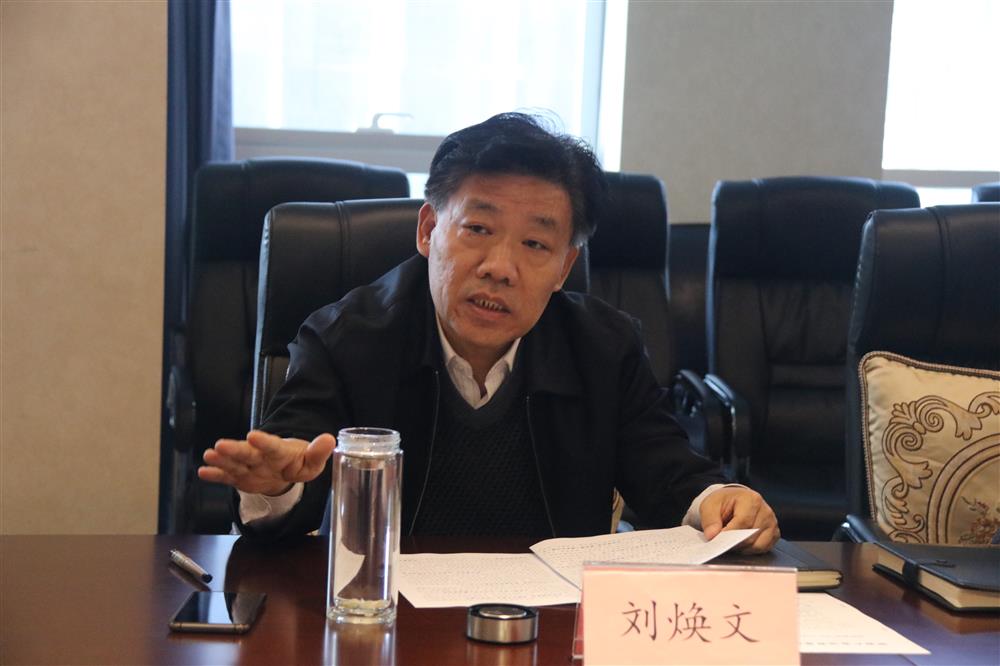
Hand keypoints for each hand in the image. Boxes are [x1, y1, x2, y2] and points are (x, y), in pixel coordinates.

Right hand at [198, 430, 334, 495]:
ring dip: (222, 460)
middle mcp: (261, 457)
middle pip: (248, 453)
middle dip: (235, 450)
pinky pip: (227, 477)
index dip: (264, 441)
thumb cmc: (298, 462)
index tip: (253, 435)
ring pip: (234, 463)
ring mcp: (249, 466)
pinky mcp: (240, 477)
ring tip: (208, 455)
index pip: (272, 446)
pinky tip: (203, 472)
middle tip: (220, 445)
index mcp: (280, 452)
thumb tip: (329, 439)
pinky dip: (216, 475)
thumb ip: (318, 452)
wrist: (284, 469)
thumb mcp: (312, 462)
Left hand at [700, 486, 779, 553]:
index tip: (717, 540)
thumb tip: (712, 536)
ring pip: (757, 546)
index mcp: (751, 499)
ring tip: (731, 540)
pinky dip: (750, 549)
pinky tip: (741, 542)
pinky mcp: (774, 533)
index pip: (742, 523)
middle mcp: (766, 511)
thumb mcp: (710, 505)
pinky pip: (763, 549)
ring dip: (742, 548)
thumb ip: (710, 520)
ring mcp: (772, 523)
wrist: (733, 501)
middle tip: (721, 541)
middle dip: (733, 543)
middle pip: (750, 537)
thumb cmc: (723, 502)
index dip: (728, 534)